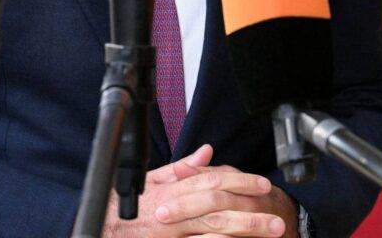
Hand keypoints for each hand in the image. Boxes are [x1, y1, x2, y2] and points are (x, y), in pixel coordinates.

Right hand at [104, 145, 295, 237]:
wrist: (105, 230)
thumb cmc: (126, 207)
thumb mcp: (152, 181)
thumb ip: (181, 169)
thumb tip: (207, 152)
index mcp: (171, 191)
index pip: (211, 182)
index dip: (240, 182)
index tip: (263, 185)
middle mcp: (172, 212)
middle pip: (217, 210)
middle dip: (250, 214)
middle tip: (277, 218)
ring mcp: (172, 235)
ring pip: (213, 233)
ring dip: (243, 234)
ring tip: (269, 235)